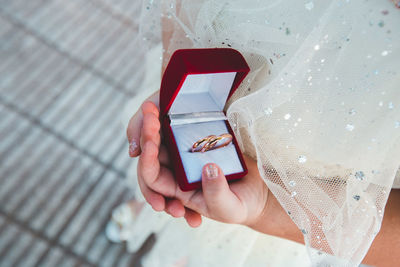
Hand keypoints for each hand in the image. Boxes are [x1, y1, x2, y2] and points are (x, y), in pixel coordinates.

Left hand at [127, 96, 268, 227]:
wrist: (257, 191)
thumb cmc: (241, 205)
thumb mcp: (230, 207)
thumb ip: (217, 194)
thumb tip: (207, 168)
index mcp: (177, 190)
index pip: (152, 177)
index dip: (148, 160)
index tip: (151, 143)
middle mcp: (177, 172)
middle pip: (154, 153)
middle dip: (148, 134)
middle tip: (149, 113)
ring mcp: (188, 155)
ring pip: (164, 138)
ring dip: (156, 123)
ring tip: (151, 106)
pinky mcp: (200, 142)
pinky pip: (181, 129)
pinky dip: (174, 119)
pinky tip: (170, 104)